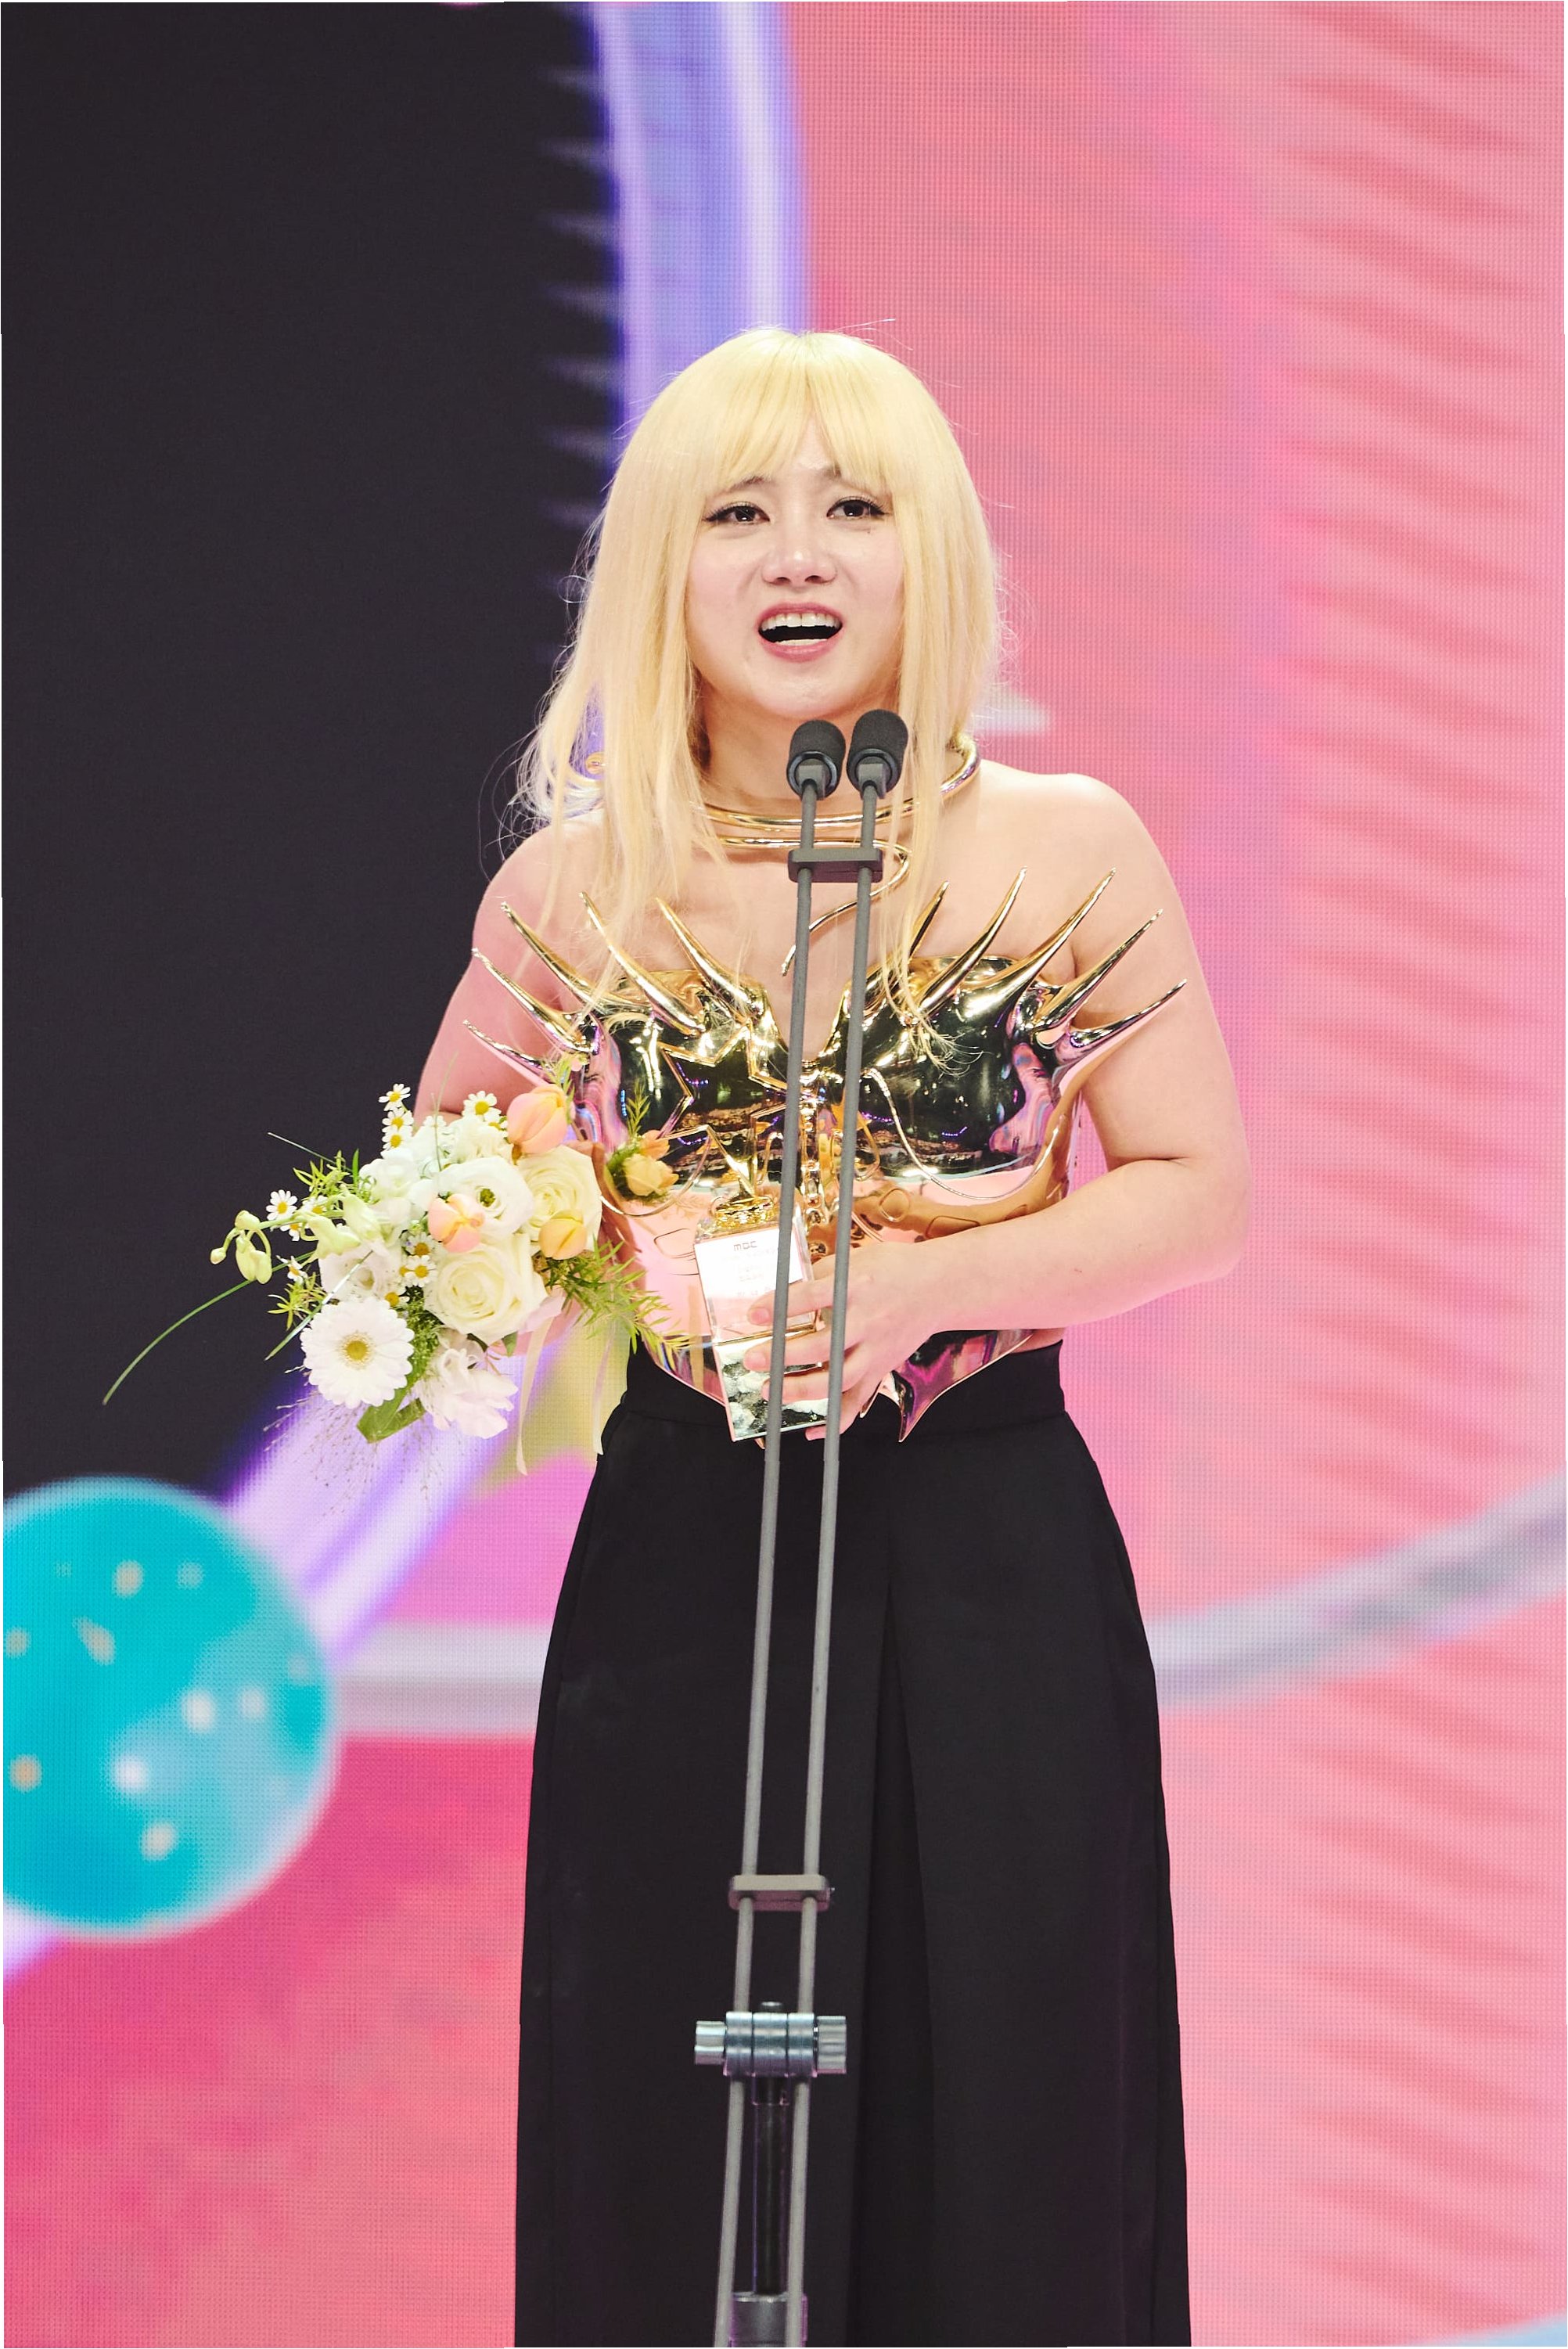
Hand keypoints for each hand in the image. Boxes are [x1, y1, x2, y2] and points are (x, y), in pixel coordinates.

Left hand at [740, 1240, 944, 1436]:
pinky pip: (859, 1400)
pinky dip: (837, 1420)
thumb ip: (819, 1277)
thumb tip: (780, 1294)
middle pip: (824, 1344)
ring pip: (839, 1378)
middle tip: (753, 1359)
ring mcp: (877, 1349)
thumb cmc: (892, 1269)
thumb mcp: (855, 1259)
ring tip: (770, 1390)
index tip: (753, 1314)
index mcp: (857, 1286)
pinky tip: (811, 1431)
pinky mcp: (881, 1368)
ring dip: (802, 1388)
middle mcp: (868, 1320)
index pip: (812, 1297)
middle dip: (784, 1354)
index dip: (780, 1306)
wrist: (939, 1287)